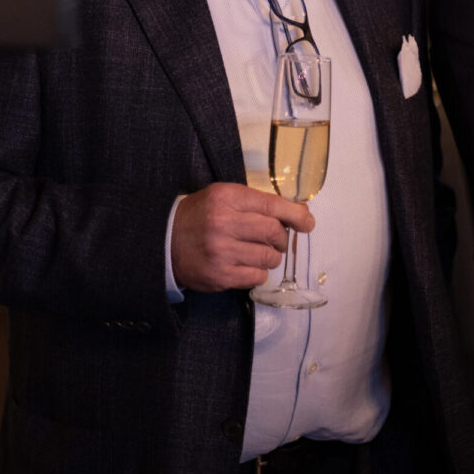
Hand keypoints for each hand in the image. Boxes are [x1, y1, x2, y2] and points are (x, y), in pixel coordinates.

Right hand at [171, 182, 314, 292]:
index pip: (272, 205)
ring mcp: (221, 251)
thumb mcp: (224, 197)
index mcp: (226, 197)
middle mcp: (223, 223)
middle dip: (282, 238)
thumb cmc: (201, 216)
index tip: (307, 223)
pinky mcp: (219, 275)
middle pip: (274, 232)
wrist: (165, 241)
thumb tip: (299, 213)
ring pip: (269, 257)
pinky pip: (257, 276)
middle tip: (277, 240)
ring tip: (259, 252)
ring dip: (271, 256)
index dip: (295, 215)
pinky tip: (247, 265)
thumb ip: (257, 202)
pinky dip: (258, 272)